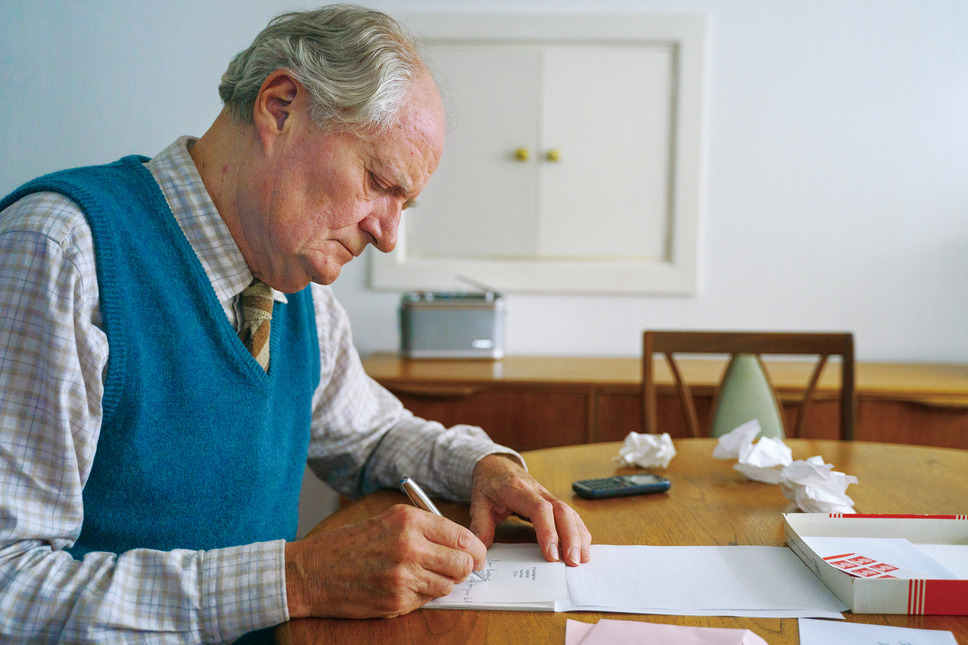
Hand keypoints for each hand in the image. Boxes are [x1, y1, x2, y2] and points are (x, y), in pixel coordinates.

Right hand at [285, 504, 485, 618]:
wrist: (313, 571)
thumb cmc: (350, 544)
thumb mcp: (389, 520)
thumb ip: (426, 528)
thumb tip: (462, 543)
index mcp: (409, 521)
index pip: (462, 536)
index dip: (476, 549)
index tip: (478, 554)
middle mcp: (409, 547)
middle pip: (462, 564)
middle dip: (464, 568)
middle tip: (458, 568)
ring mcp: (403, 577)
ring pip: (447, 585)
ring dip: (441, 583)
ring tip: (422, 575)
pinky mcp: (397, 601)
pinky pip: (427, 600)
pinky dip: (422, 595)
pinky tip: (403, 586)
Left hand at [469, 454, 591, 566]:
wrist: (497, 466)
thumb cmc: (489, 485)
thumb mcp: (478, 503)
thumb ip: (480, 526)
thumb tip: (482, 551)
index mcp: (518, 490)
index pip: (540, 509)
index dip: (548, 531)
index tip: (551, 554)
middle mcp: (538, 491)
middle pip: (562, 511)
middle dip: (570, 537)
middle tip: (573, 561)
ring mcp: (549, 496)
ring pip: (570, 513)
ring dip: (579, 536)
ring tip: (583, 559)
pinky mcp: (554, 503)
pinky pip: (571, 516)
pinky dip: (580, 532)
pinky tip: (583, 548)